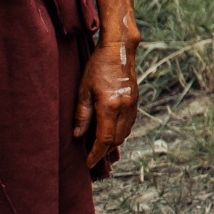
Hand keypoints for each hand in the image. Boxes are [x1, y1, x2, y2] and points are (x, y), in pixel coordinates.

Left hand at [76, 39, 138, 178]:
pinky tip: (110, 130)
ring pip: (125, 132)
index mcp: (110, 106)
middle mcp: (124, 107)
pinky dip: (120, 131)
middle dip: (104, 151)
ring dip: (113, 142)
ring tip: (99, 146)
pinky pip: (129, 123)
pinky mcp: (135, 100)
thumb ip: (82, 114)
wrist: (119, 49)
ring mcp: (132, 104)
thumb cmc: (98, 67)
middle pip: (117, 139)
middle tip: (91, 157)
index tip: (88, 163)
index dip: (96, 154)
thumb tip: (77, 135)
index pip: (105, 139)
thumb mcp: (83, 90)